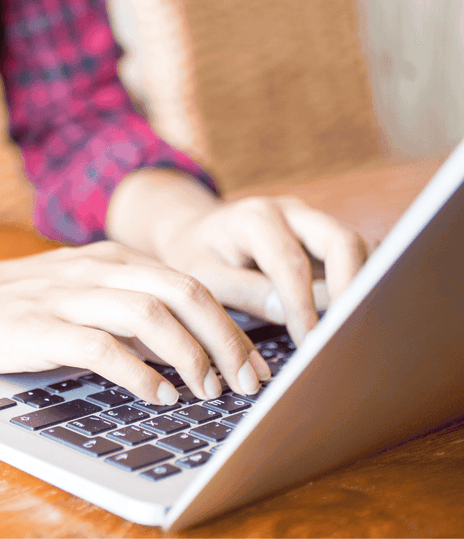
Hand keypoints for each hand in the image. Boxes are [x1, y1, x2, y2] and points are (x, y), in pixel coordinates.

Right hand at [0, 241, 271, 403]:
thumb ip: (121, 306)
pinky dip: (139, 372)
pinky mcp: (36, 327)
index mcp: (108, 259)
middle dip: (226, 337)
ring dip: (190, 354)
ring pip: (150, 313)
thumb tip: (180, 342)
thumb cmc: (6, 304)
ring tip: (208, 390)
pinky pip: (101, 345)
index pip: (188, 281)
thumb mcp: (72, 292)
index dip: (230, 321)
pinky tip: (158, 395)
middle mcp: (94, 269)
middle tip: (248, 380)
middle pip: (183, 291)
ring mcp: (64, 296)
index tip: (254, 360)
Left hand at [107, 170, 369, 343]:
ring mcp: (310, 222)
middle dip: (352, 287)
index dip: (305, 306)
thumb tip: (288, 313)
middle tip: (350, 332)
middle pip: (340, 242)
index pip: (291, 264)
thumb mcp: (201, 275)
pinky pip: (351, 256)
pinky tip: (356, 315)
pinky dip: (358, 282)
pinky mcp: (320, 237)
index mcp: (255, 218)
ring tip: (357, 328)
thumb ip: (242, 291)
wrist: (193, 234)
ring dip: (362, 285)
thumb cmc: (194, 255)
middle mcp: (290, 212)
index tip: (312, 343)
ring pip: (354, 247)